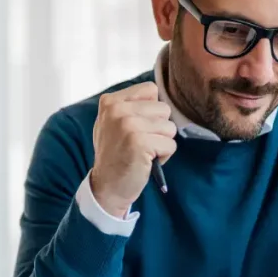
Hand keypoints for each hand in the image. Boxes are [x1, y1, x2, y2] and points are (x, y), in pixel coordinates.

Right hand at [89, 82, 176, 217]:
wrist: (107, 186)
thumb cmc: (115, 154)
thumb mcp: (113, 122)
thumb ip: (130, 105)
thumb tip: (157, 94)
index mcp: (110, 101)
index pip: (150, 90)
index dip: (151, 111)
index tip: (136, 127)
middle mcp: (117, 109)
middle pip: (164, 109)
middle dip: (159, 128)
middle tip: (140, 143)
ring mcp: (128, 125)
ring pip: (170, 127)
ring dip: (162, 143)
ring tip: (143, 152)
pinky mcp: (140, 143)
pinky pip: (170, 145)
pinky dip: (164, 156)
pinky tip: (146, 162)